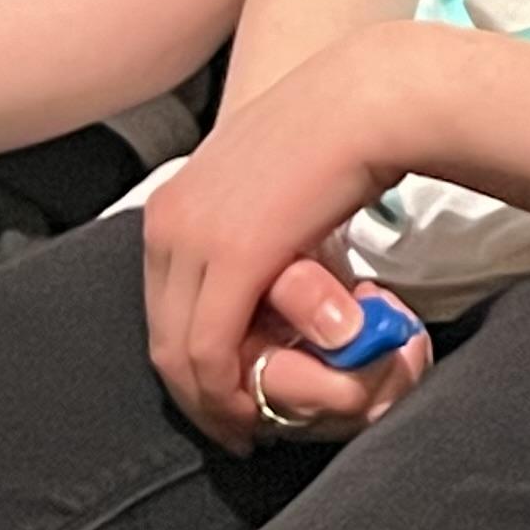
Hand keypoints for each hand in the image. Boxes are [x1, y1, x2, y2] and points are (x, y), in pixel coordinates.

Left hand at [140, 31, 421, 451]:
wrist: (368, 101)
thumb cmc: (338, 140)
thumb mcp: (274, 190)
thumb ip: (257, 232)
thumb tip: (274, 282)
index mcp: (172, 206)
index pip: (161, 307)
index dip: (188, 363)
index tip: (224, 396)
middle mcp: (166, 222)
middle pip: (161, 335)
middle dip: (196, 393)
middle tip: (236, 428)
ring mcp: (193, 239)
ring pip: (179, 353)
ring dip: (213, 402)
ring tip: (252, 428)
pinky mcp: (231, 258)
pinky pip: (211, 350)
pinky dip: (227, 392)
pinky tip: (257, 412)